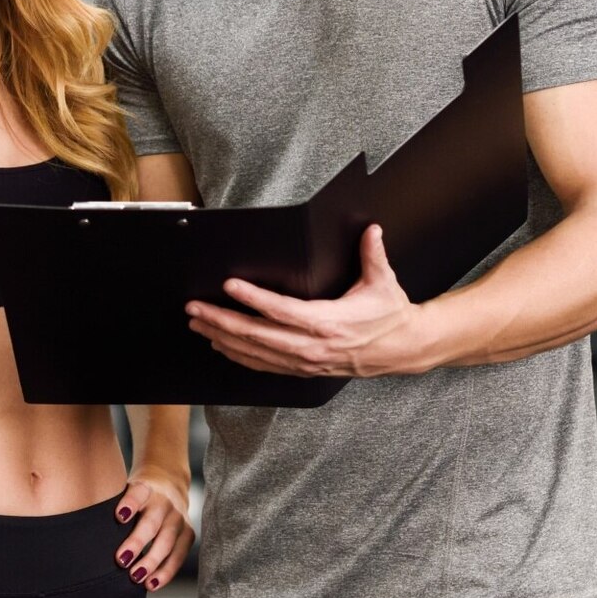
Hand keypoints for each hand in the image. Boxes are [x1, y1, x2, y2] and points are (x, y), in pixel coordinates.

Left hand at [113, 468, 191, 590]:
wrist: (169, 483)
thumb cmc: (136, 495)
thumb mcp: (126, 491)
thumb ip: (113, 507)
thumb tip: (87, 537)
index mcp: (145, 488)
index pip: (137, 493)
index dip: (129, 504)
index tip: (119, 516)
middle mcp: (164, 501)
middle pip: (151, 523)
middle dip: (137, 542)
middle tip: (121, 561)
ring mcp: (178, 517)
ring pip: (166, 542)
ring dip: (151, 562)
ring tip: (136, 577)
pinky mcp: (188, 532)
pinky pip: (178, 555)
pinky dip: (166, 572)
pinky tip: (152, 584)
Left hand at [187, 225, 435, 378]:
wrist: (402, 349)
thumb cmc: (389, 315)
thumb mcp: (383, 282)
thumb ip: (372, 254)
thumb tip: (371, 229)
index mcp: (328, 322)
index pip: (281, 310)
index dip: (253, 298)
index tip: (229, 285)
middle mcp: (312, 345)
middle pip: (257, 335)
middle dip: (222, 320)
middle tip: (195, 308)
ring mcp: (306, 360)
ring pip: (255, 353)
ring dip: (223, 338)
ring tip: (198, 324)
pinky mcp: (303, 369)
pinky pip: (264, 365)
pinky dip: (239, 356)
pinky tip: (221, 345)